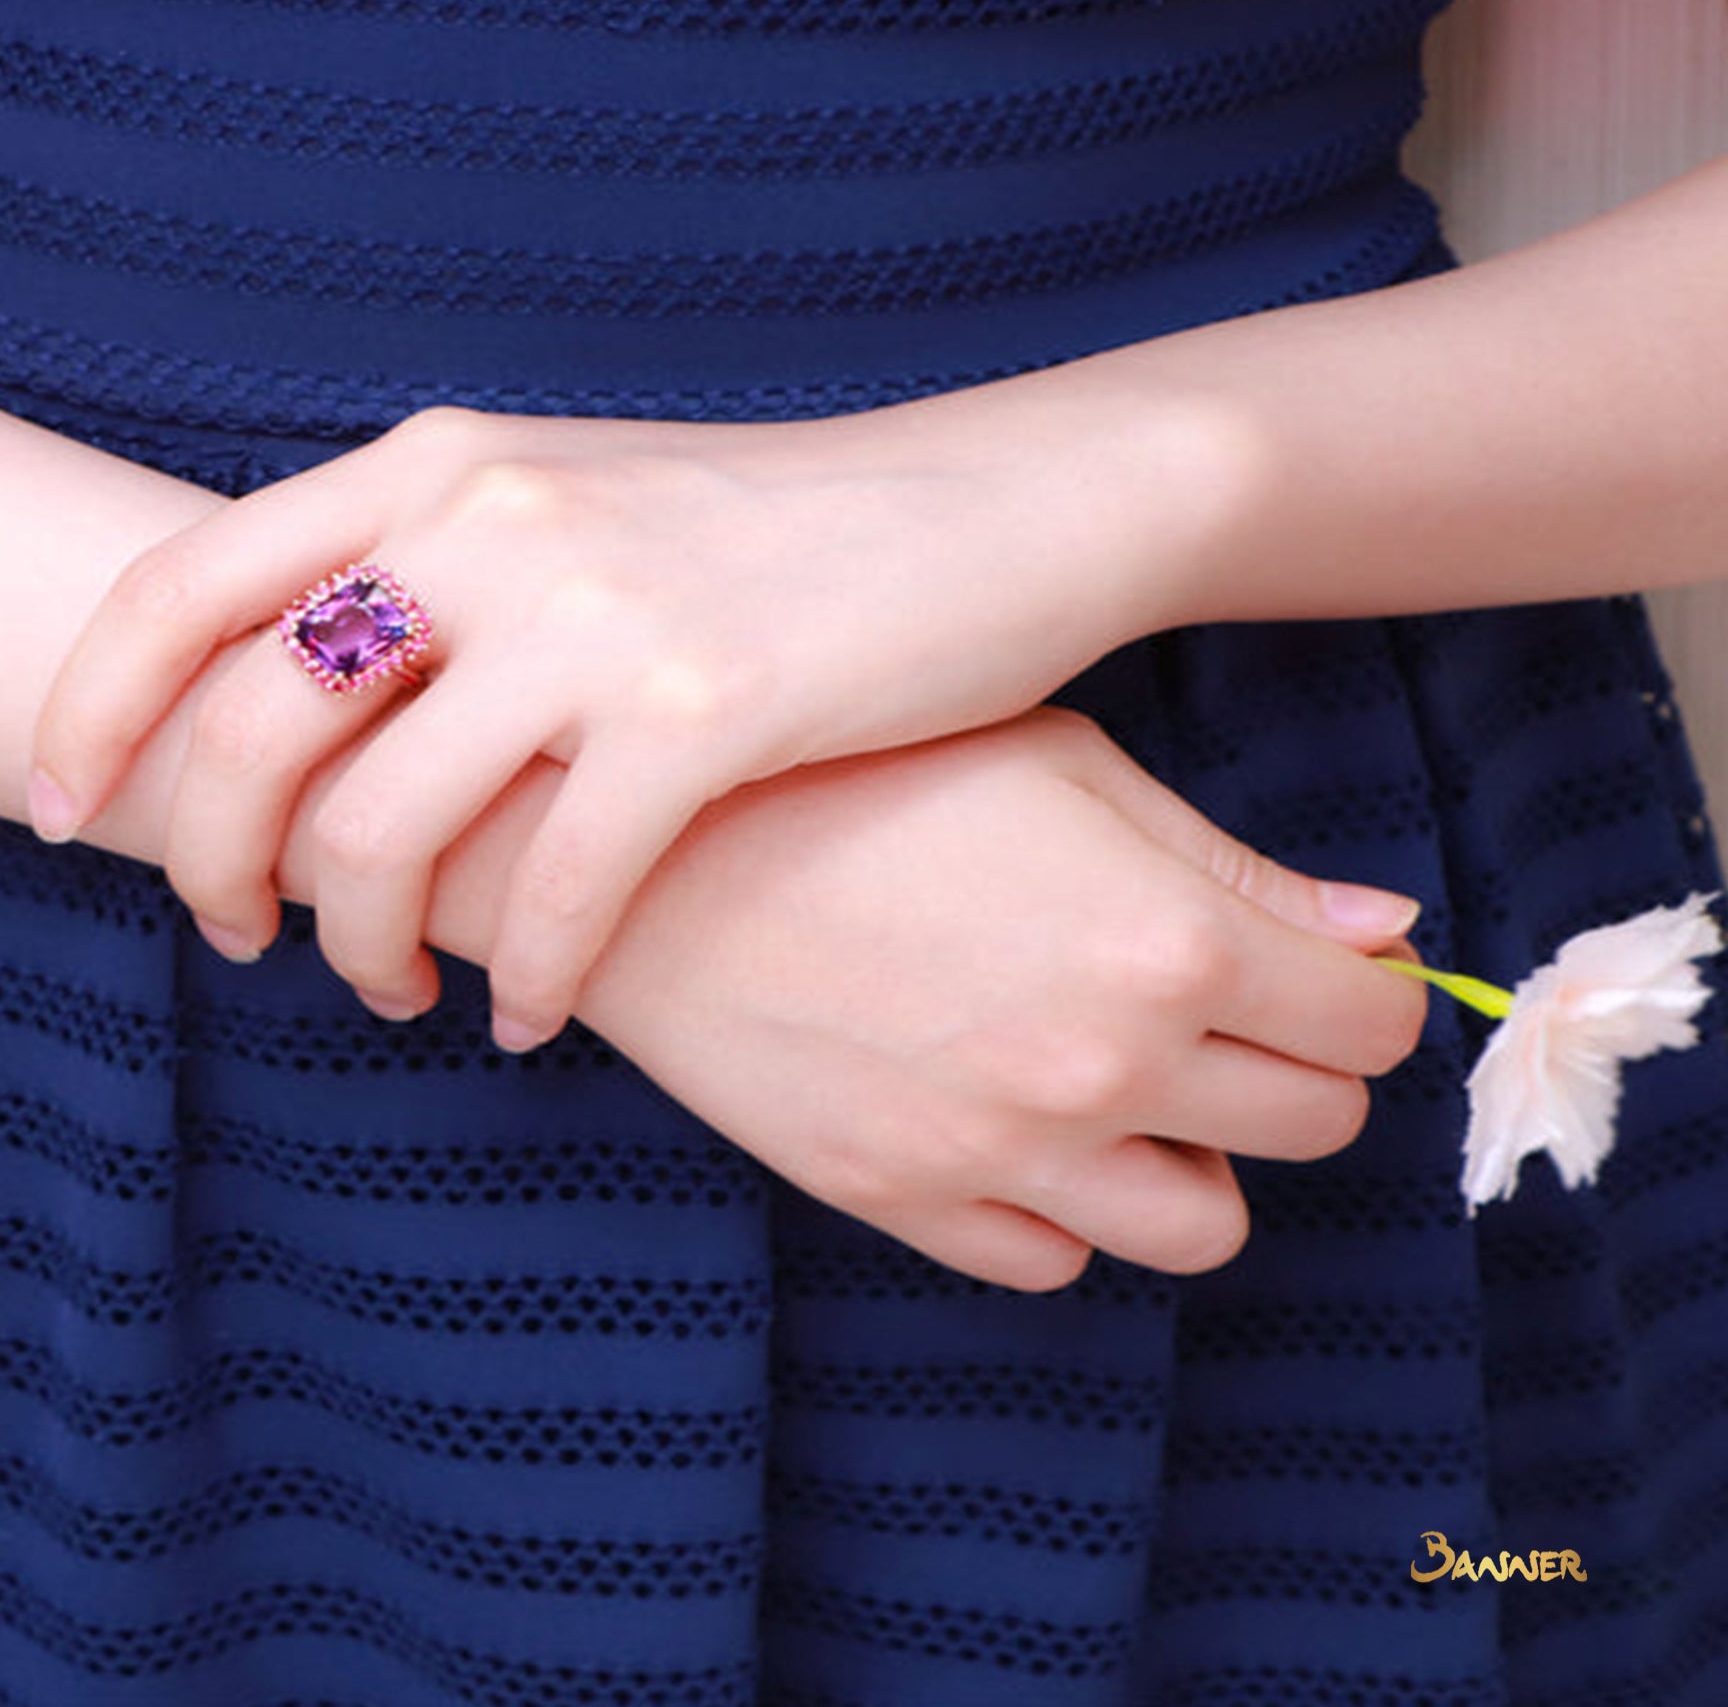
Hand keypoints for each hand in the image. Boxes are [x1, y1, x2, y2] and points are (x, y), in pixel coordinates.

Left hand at [28, 396, 1156, 1051]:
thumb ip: (448, 564)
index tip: (69, 813)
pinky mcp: (708, 714)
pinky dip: (521, 976)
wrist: (992, 508)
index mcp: (445, 467)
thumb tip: (329, 696)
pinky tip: (526, 1018)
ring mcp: (600, 619)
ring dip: (364, 945)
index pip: (190, 587)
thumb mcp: (584, 502)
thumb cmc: (783, 532)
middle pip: (257, 731)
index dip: (94, 711)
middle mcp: (495, 526)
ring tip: (394, 996)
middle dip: (219, 864)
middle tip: (241, 940)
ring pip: (384, 829)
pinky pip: (557, 889)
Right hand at [571, 707, 1426, 1288]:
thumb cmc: (860, 770)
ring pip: (1204, 1226)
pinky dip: (1072, 1204)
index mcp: (1164, 941)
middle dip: (1303, 1066)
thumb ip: (1234, 870)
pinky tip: (1028, 1121)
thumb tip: (1385, 934)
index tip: (1336, 975)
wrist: (645, 844)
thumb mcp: (1064, 770)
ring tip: (1140, 1084)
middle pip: (1312, 1124)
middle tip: (1240, 1012)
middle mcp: (1104, 1067)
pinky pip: (1054, 1259)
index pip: (1370, 1024)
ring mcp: (1002, 1152)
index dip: (1373, 994)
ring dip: (1202, 1157)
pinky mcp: (906, 1202)